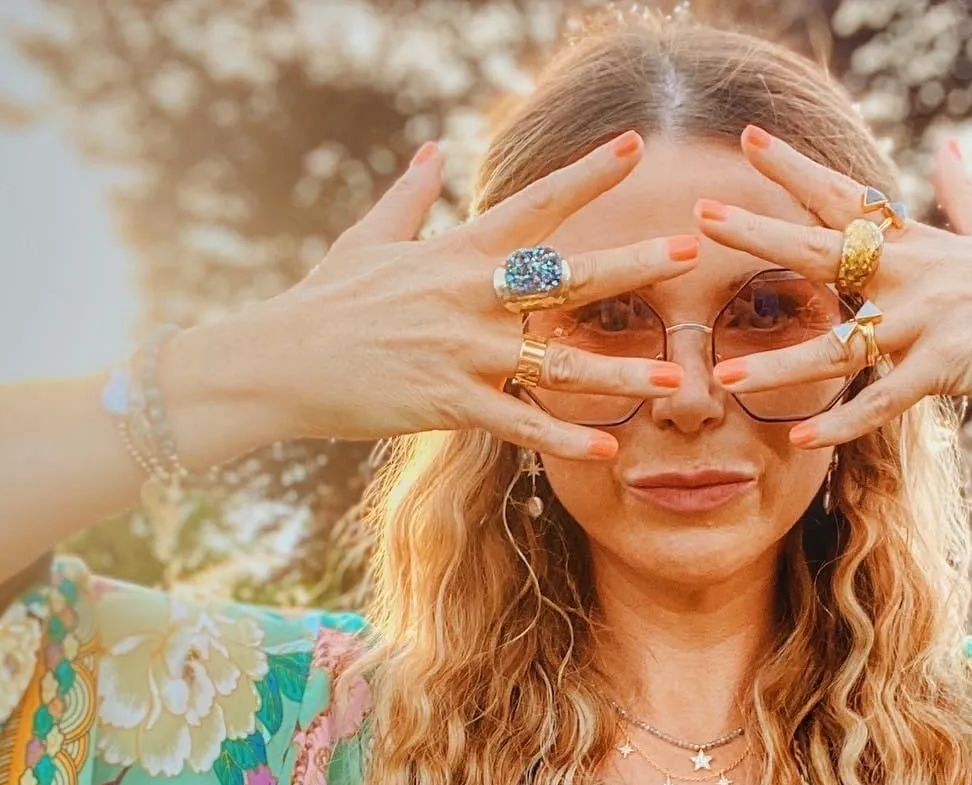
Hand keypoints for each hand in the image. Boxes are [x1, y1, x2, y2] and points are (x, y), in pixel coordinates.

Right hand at [236, 133, 699, 460]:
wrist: (279, 361)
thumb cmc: (325, 301)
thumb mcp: (367, 238)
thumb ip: (411, 196)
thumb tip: (433, 152)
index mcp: (457, 253)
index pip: (534, 206)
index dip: (586, 175)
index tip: (634, 147)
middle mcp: (470, 296)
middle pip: (567, 276)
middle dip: (633, 263)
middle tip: (692, 250)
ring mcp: (462, 351)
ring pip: (557, 361)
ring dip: (620, 372)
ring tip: (675, 379)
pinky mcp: (448, 403)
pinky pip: (518, 425)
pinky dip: (562, 440)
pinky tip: (606, 451)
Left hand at [693, 127, 971, 447]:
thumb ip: (960, 193)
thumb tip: (946, 145)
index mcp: (919, 243)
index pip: (847, 196)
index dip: (796, 168)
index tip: (751, 140)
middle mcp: (914, 273)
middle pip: (821, 248)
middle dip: (757, 232)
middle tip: (701, 216)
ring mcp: (928, 319)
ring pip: (837, 345)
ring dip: (776, 363)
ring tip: (723, 377)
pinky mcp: (948, 366)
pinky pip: (882, 400)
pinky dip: (842, 423)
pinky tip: (802, 439)